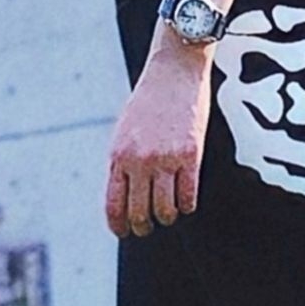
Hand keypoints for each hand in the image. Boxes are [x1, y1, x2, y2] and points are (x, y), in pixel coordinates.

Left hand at [106, 31, 212, 234]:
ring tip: (169, 215)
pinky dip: (187, 206)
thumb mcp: (124, 131)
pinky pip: (188, 196)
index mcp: (118, 155)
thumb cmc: (148, 102)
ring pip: (165, 210)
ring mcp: (165, 159)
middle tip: (147, 228)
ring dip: (167, 218)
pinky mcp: (191, 155)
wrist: (173, 71)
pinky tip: (186, 203)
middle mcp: (139, 161)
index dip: (118, 226)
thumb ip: (122, 162)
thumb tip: (124, 197)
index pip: (113, 205)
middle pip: (139, 212)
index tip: (124, 233)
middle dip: (143, 227)